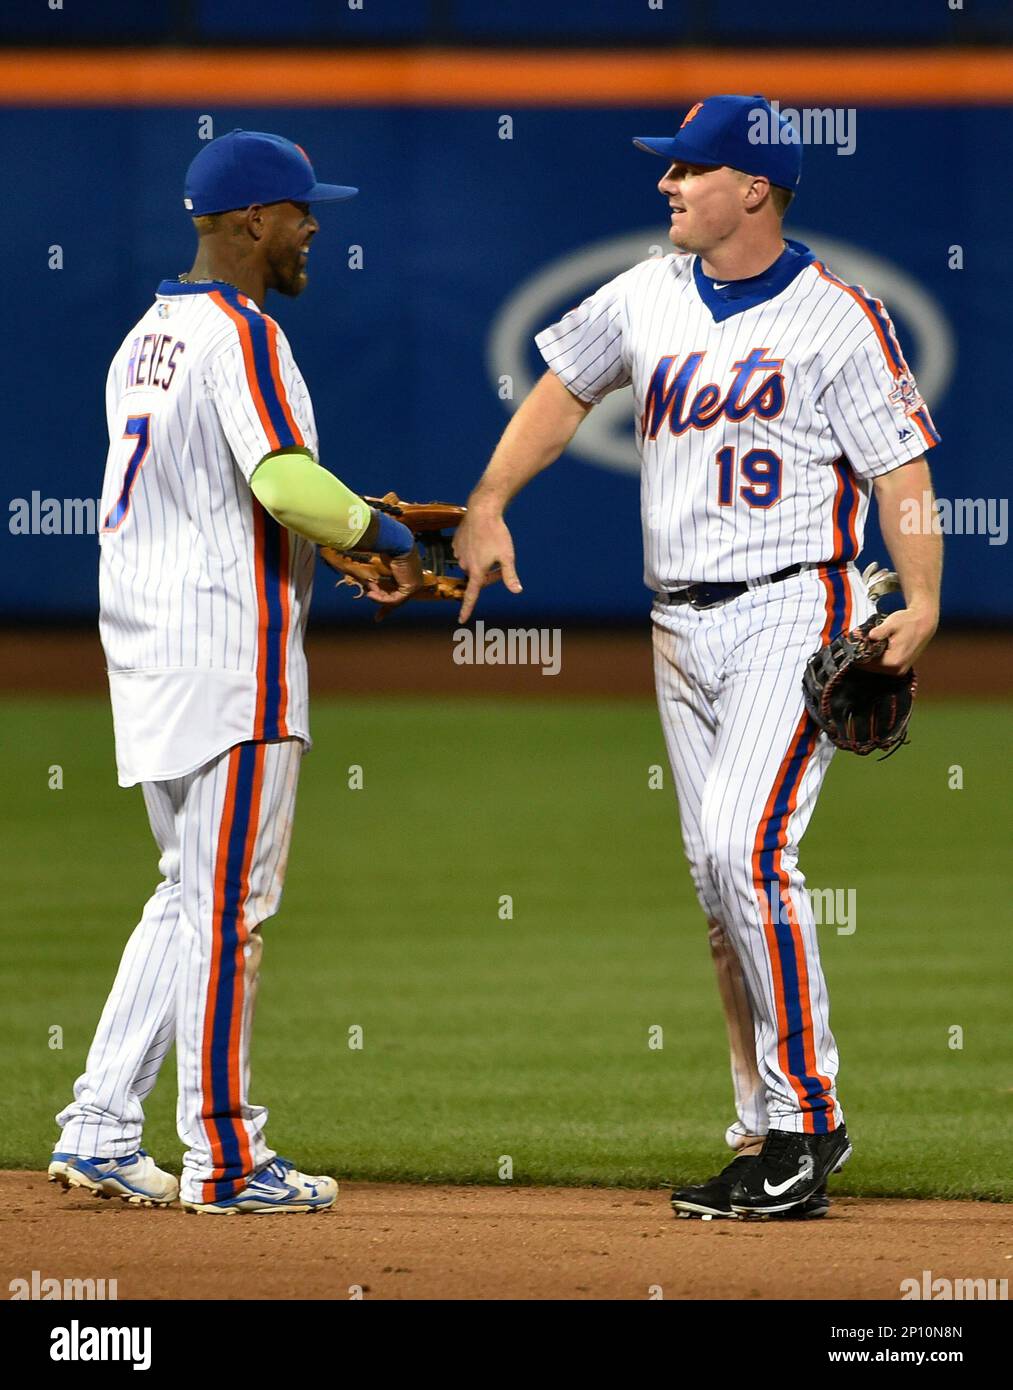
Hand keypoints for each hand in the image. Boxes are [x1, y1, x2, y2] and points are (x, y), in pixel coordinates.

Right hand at [362, 546, 425, 609]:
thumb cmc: (388, 547)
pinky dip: (383, 599)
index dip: (387, 600)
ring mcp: (414, 584)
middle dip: (386, 608)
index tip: (380, 614)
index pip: (399, 591)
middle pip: (399, 599)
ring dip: (380, 599)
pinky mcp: (411, 587)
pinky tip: (371, 594)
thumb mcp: (382, 563)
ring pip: (395, 600)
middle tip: (378, 618)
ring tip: (369, 594)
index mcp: (408, 573)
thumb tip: (367, 587)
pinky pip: (395, 599)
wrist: (396, 541)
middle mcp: (414, 579)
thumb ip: (378, 576)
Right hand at [454, 505, 520, 622]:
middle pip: (478, 577)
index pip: (471, 595)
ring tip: (491, 547)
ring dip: (481, 562)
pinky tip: (481, 539)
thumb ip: (510, 576)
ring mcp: (458, 553)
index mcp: (476, 571)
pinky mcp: (456, 543)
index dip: (466, 609)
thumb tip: (517, 591)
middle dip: (488, 575)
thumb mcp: (507, 556)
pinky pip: (465, 552)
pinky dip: (474, 550)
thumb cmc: (496, 533)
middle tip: (501, 563)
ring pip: (472, 564)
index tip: (461, 620)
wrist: (481, 510)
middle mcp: (464, 565)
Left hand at [866, 605, 937, 673]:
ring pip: (877, 668)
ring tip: (870, 645)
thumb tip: (869, 637)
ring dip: (871, 658)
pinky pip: (884, 666)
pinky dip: (878, 659)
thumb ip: (880, 631)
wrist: (924, 622)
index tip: (854, 646)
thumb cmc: (908, 621)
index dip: (859, 654)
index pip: (867, 664)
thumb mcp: (892, 623)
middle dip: (864, 657)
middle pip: (871, 668)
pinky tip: (878, 648)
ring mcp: (900, 670)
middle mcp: (897, 670)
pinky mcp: (901, 667)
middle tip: (860, 644)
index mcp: (894, 661)